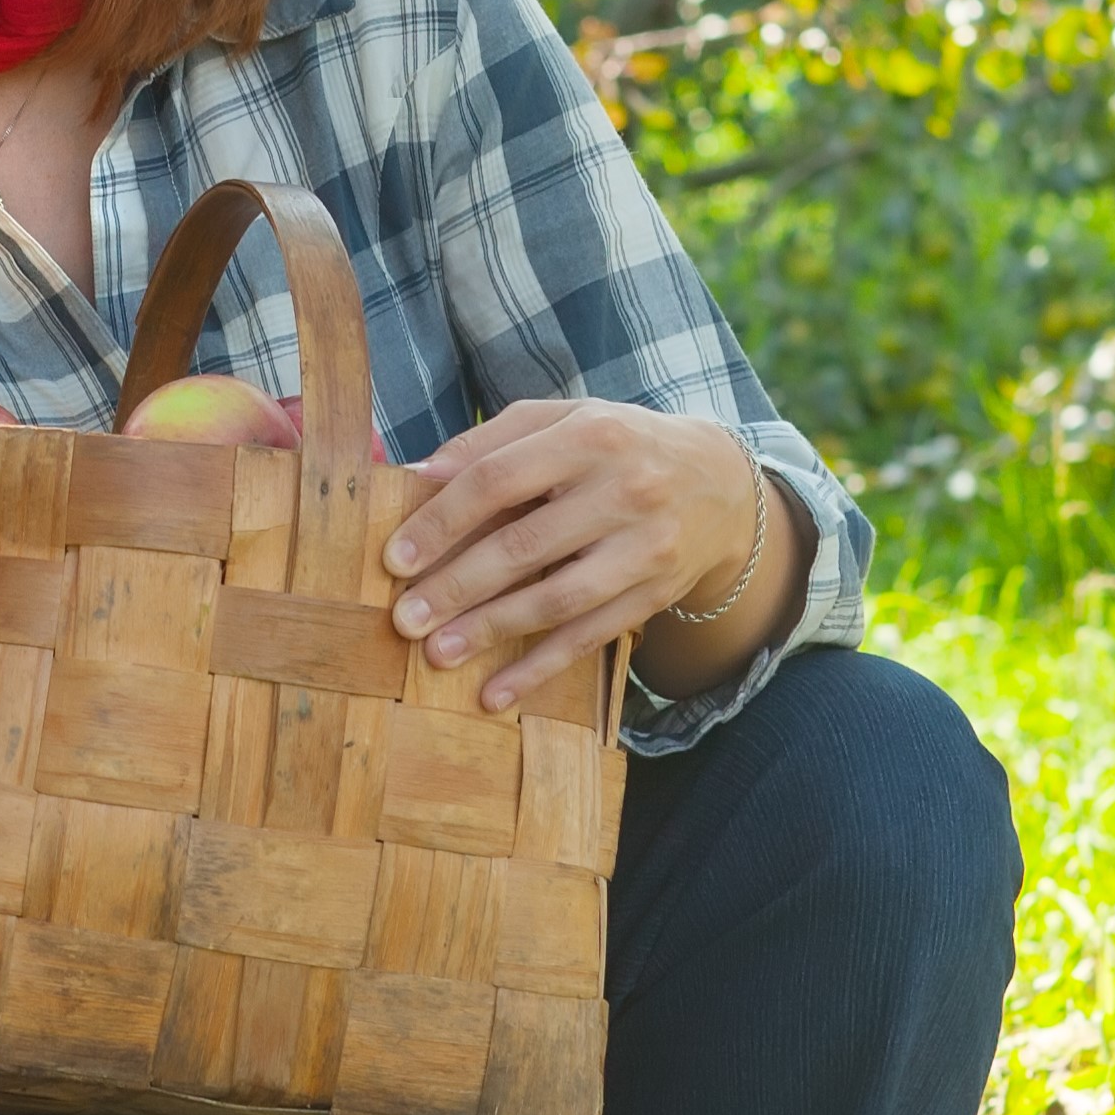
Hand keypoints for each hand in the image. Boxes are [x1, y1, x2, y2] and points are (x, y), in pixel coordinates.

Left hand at [375, 400, 771, 710]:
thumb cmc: (617, 446)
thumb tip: (418, 478)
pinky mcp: (656, 593)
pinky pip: (590, 637)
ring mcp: (645, 546)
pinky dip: (540, 669)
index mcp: (590, 436)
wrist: (719, 482)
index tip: (395, 558)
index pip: (499, 480)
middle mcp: (624, 490)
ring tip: (437, 653)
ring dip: (492, 630)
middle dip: (456, 586)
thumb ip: (491, 442)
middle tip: (404, 618)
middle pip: (524, 546)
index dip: (442, 521)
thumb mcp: (563, 420)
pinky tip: (494, 694)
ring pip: (557, 598)